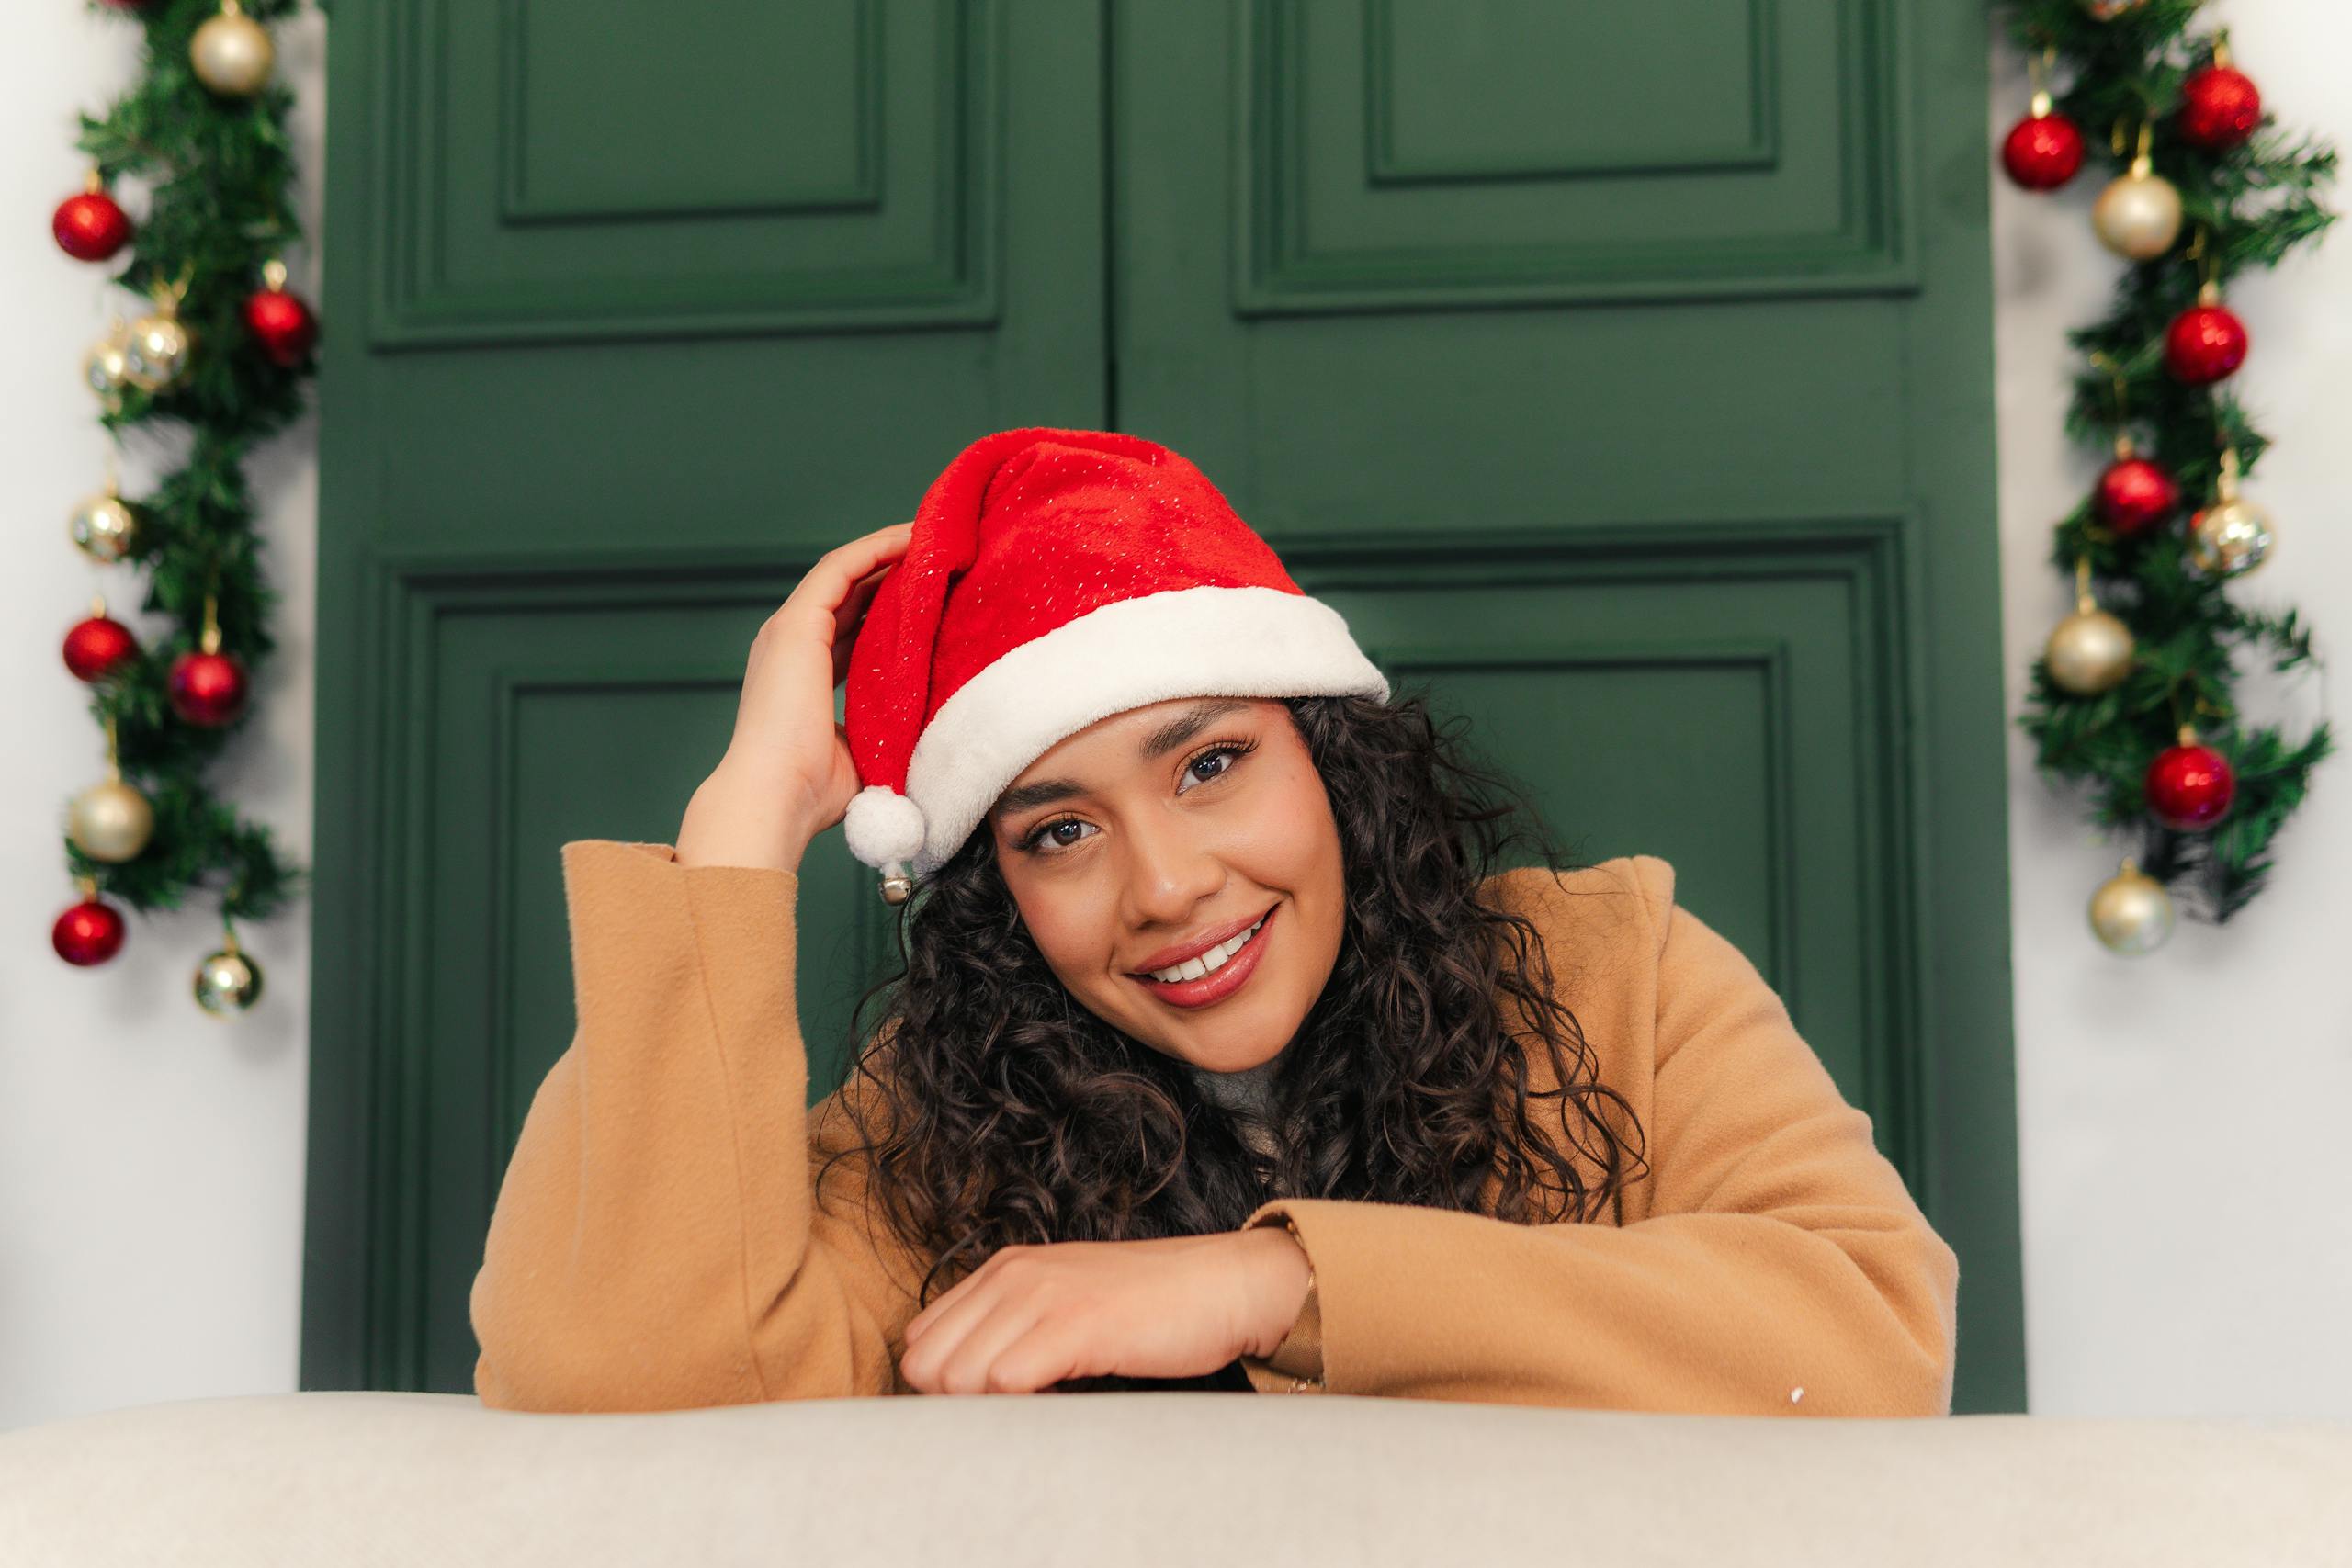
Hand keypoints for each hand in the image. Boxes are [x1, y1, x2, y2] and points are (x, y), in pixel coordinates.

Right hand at [676, 520, 913, 869]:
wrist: (776, 797)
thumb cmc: (814, 791)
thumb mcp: (862, 749)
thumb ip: (886, 731)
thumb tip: (927, 736)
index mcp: (803, 675)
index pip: (851, 626)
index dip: (889, 605)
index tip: (932, 595)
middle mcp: (792, 645)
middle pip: (848, 592)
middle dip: (892, 570)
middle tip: (942, 557)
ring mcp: (791, 631)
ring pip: (845, 571)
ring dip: (888, 549)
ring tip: (933, 537)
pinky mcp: (797, 624)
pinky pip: (841, 568)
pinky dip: (876, 549)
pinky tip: (913, 539)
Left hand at [896, 1226, 1313, 1394]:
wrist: (1223, 1285)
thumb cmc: (1150, 1306)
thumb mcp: (1064, 1301)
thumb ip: (1013, 1327)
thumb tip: (966, 1387)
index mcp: (1003, 1269)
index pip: (920, 1340)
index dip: (943, 1385)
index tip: (985, 1404)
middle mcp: (1012, 1275)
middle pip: (927, 1365)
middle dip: (958, 1404)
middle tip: (1012, 1413)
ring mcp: (1041, 1295)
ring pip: (958, 1377)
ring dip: (989, 1410)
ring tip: (1040, 1407)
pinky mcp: (1075, 1323)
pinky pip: (1006, 1381)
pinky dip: (1021, 1408)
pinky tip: (1061, 1402)